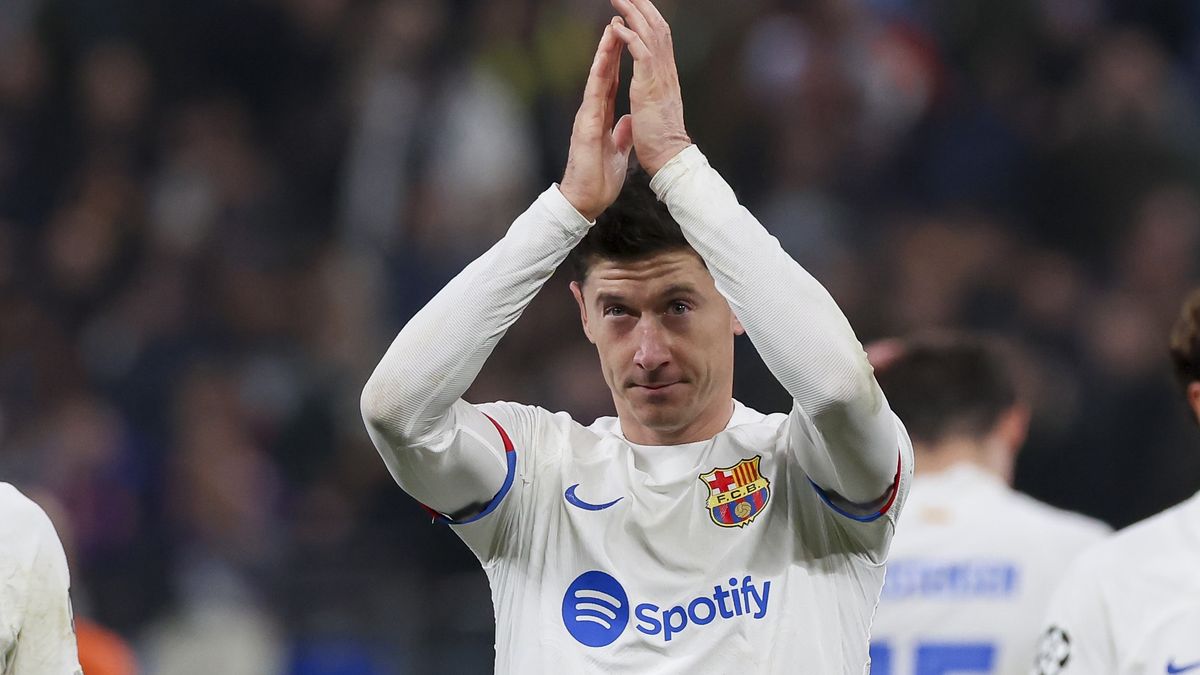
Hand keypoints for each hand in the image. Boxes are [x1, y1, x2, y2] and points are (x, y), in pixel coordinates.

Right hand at [559, 19, 634, 220]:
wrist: (585, 200)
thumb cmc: (598, 180)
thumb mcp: (617, 153)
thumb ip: (621, 134)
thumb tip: (627, 121)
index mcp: (601, 117)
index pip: (611, 82)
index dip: (617, 59)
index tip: (624, 37)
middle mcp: (592, 112)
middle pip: (604, 73)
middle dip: (611, 46)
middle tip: (617, 20)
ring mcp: (587, 117)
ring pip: (597, 78)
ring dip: (603, 53)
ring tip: (610, 29)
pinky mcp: (586, 126)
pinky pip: (593, 97)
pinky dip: (598, 76)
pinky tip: (602, 60)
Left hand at [609, 0, 690, 175]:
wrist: (669, 157)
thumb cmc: (660, 142)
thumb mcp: (652, 116)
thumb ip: (646, 102)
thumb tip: (638, 105)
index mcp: (663, 77)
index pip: (658, 38)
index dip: (647, 19)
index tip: (635, 4)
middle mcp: (665, 71)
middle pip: (656, 27)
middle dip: (641, 5)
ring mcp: (659, 77)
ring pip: (649, 34)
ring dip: (633, 13)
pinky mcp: (650, 86)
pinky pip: (641, 54)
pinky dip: (629, 37)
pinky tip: (616, 26)